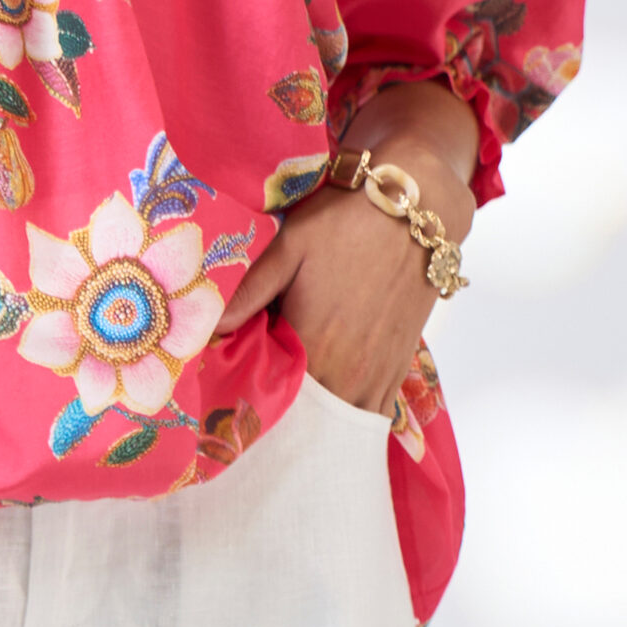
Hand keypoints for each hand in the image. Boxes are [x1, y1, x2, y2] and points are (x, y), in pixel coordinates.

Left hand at [212, 141, 474, 417]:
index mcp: (313, 344)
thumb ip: (251, 291)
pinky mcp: (399, 364)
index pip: (273, 396)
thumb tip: (210, 326)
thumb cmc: (345, 221)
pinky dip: (349, 411)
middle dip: (282, 414)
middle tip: (259, 398)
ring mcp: (378, 372)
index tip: (233, 389)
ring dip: (318, 417)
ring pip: (340, 419)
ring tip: (293, 403)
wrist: (416, 208)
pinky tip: (330, 401)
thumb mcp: (289, 245)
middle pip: (307, 417)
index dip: (250, 395)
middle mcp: (347, 370)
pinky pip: (373, 410)